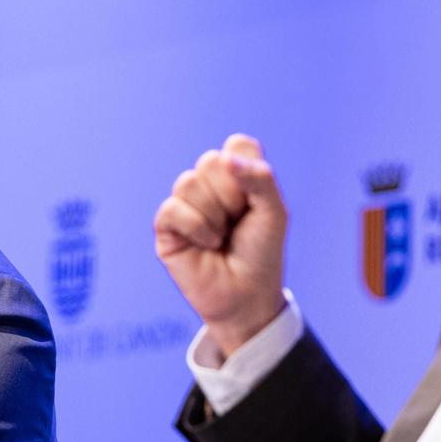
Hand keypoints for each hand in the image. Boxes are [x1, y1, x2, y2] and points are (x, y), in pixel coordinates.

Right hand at [154, 134, 286, 357]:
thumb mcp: (274, 212)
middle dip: (232, 196)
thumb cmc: (262, 254)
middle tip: (238, 223)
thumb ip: (260, 178)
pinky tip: (207, 245)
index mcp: (236, 174)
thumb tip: (226, 160)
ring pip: (188, 182)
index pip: (237, 144)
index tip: (256, 201)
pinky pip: (172, 208)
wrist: (247, 296)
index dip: (248, 170)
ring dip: (214, 216)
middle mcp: (208, 185)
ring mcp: (185, 204)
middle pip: (211, 161)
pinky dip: (196, 227)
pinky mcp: (166, 227)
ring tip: (221, 237)